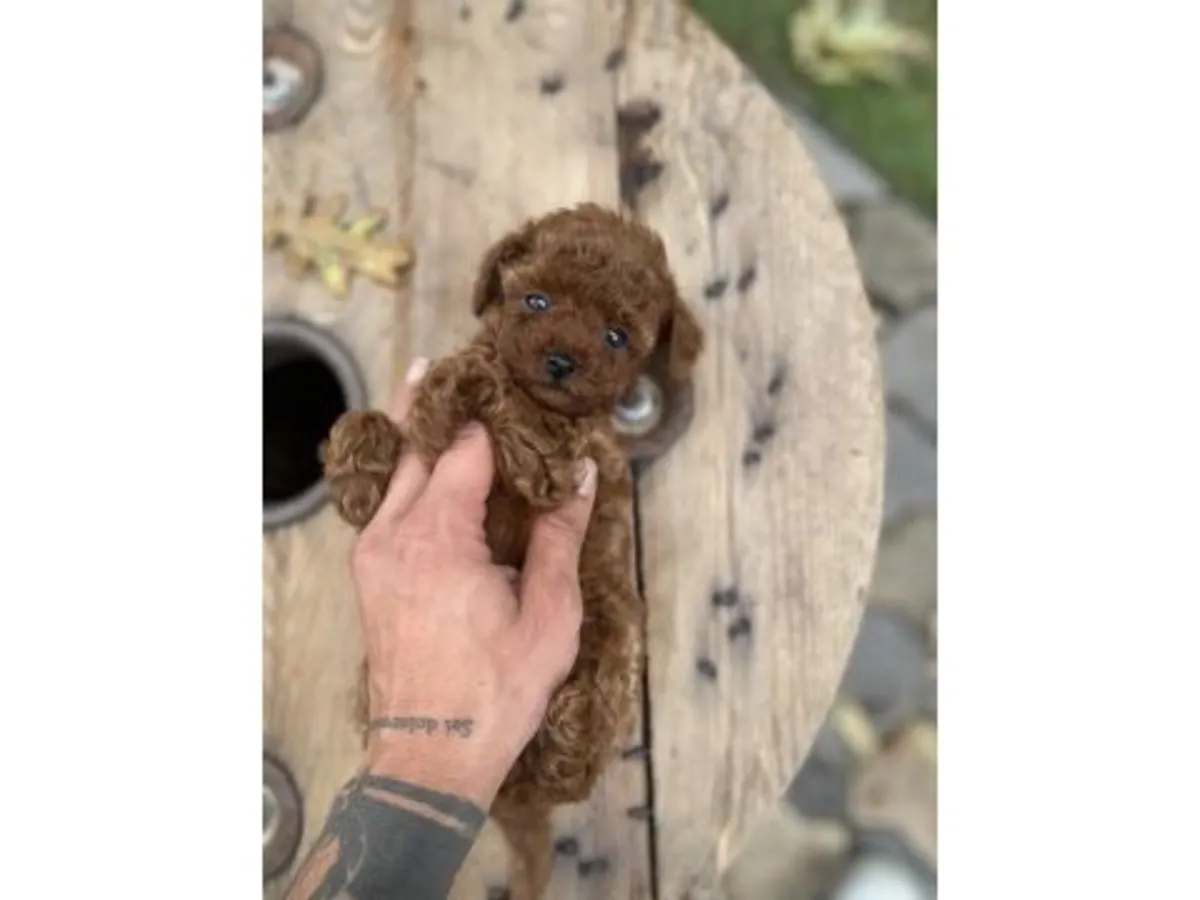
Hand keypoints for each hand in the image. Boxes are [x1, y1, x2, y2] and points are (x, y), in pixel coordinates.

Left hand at [351, 359, 598, 808]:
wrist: (430, 757)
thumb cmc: (492, 694)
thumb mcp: (548, 616)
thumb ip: (559, 537)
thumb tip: (580, 477)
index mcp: (438, 540)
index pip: (466, 450)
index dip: (496, 417)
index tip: (518, 389)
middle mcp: (394, 536)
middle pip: (417, 445)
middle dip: (443, 404)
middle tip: (463, 365)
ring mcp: (373, 554)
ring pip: (394, 470)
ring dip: (418, 432)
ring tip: (436, 388)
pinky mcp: (368, 573)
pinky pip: (385, 502)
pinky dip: (406, 472)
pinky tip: (426, 461)